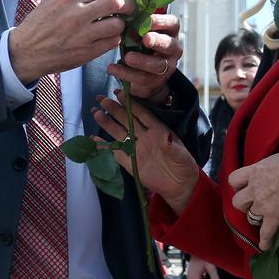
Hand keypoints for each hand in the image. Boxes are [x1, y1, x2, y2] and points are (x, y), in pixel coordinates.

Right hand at [8, 0, 133, 82]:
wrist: (26, 51)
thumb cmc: (40, 24)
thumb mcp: (53, 0)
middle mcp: (78, 14)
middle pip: (117, 3)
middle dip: (129, 4)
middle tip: (130, 7)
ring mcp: (83, 35)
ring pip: (117, 25)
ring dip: (121, 23)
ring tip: (115, 23)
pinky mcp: (86, 53)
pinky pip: (111, 43)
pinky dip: (113, 38)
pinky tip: (107, 36)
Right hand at [92, 92, 198, 213]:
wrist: (180, 185)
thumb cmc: (184, 165)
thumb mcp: (181, 155)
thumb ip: (172, 146)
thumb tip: (166, 136)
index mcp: (157, 130)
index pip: (142, 114)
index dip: (131, 104)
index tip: (120, 93)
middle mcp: (145, 137)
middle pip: (127, 121)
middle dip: (114, 110)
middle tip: (101, 99)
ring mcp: (137, 150)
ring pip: (119, 134)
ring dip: (108, 124)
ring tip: (96, 113)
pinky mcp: (131, 164)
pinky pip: (116, 154)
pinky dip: (105, 147)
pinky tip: (94, 140)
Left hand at [108, 13, 181, 102]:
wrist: (144, 71)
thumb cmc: (140, 42)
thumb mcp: (140, 29)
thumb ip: (137, 18)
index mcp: (170, 31)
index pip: (172, 23)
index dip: (162, 21)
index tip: (148, 19)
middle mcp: (172, 48)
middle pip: (169, 45)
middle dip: (158, 41)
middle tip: (145, 39)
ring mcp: (166, 66)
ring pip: (157, 64)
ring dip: (142, 60)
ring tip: (127, 57)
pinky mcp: (155, 81)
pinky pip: (142, 78)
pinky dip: (126, 73)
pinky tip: (112, 68)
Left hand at [229, 153, 278, 250]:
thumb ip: (272, 165)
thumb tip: (277, 165)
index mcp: (255, 172)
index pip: (234, 179)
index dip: (238, 184)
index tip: (244, 186)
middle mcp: (255, 189)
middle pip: (238, 201)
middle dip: (244, 203)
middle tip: (253, 202)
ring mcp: (263, 205)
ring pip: (251, 216)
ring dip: (256, 217)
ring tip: (263, 217)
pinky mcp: (273, 217)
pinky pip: (266, 232)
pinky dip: (265, 240)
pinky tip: (264, 246)